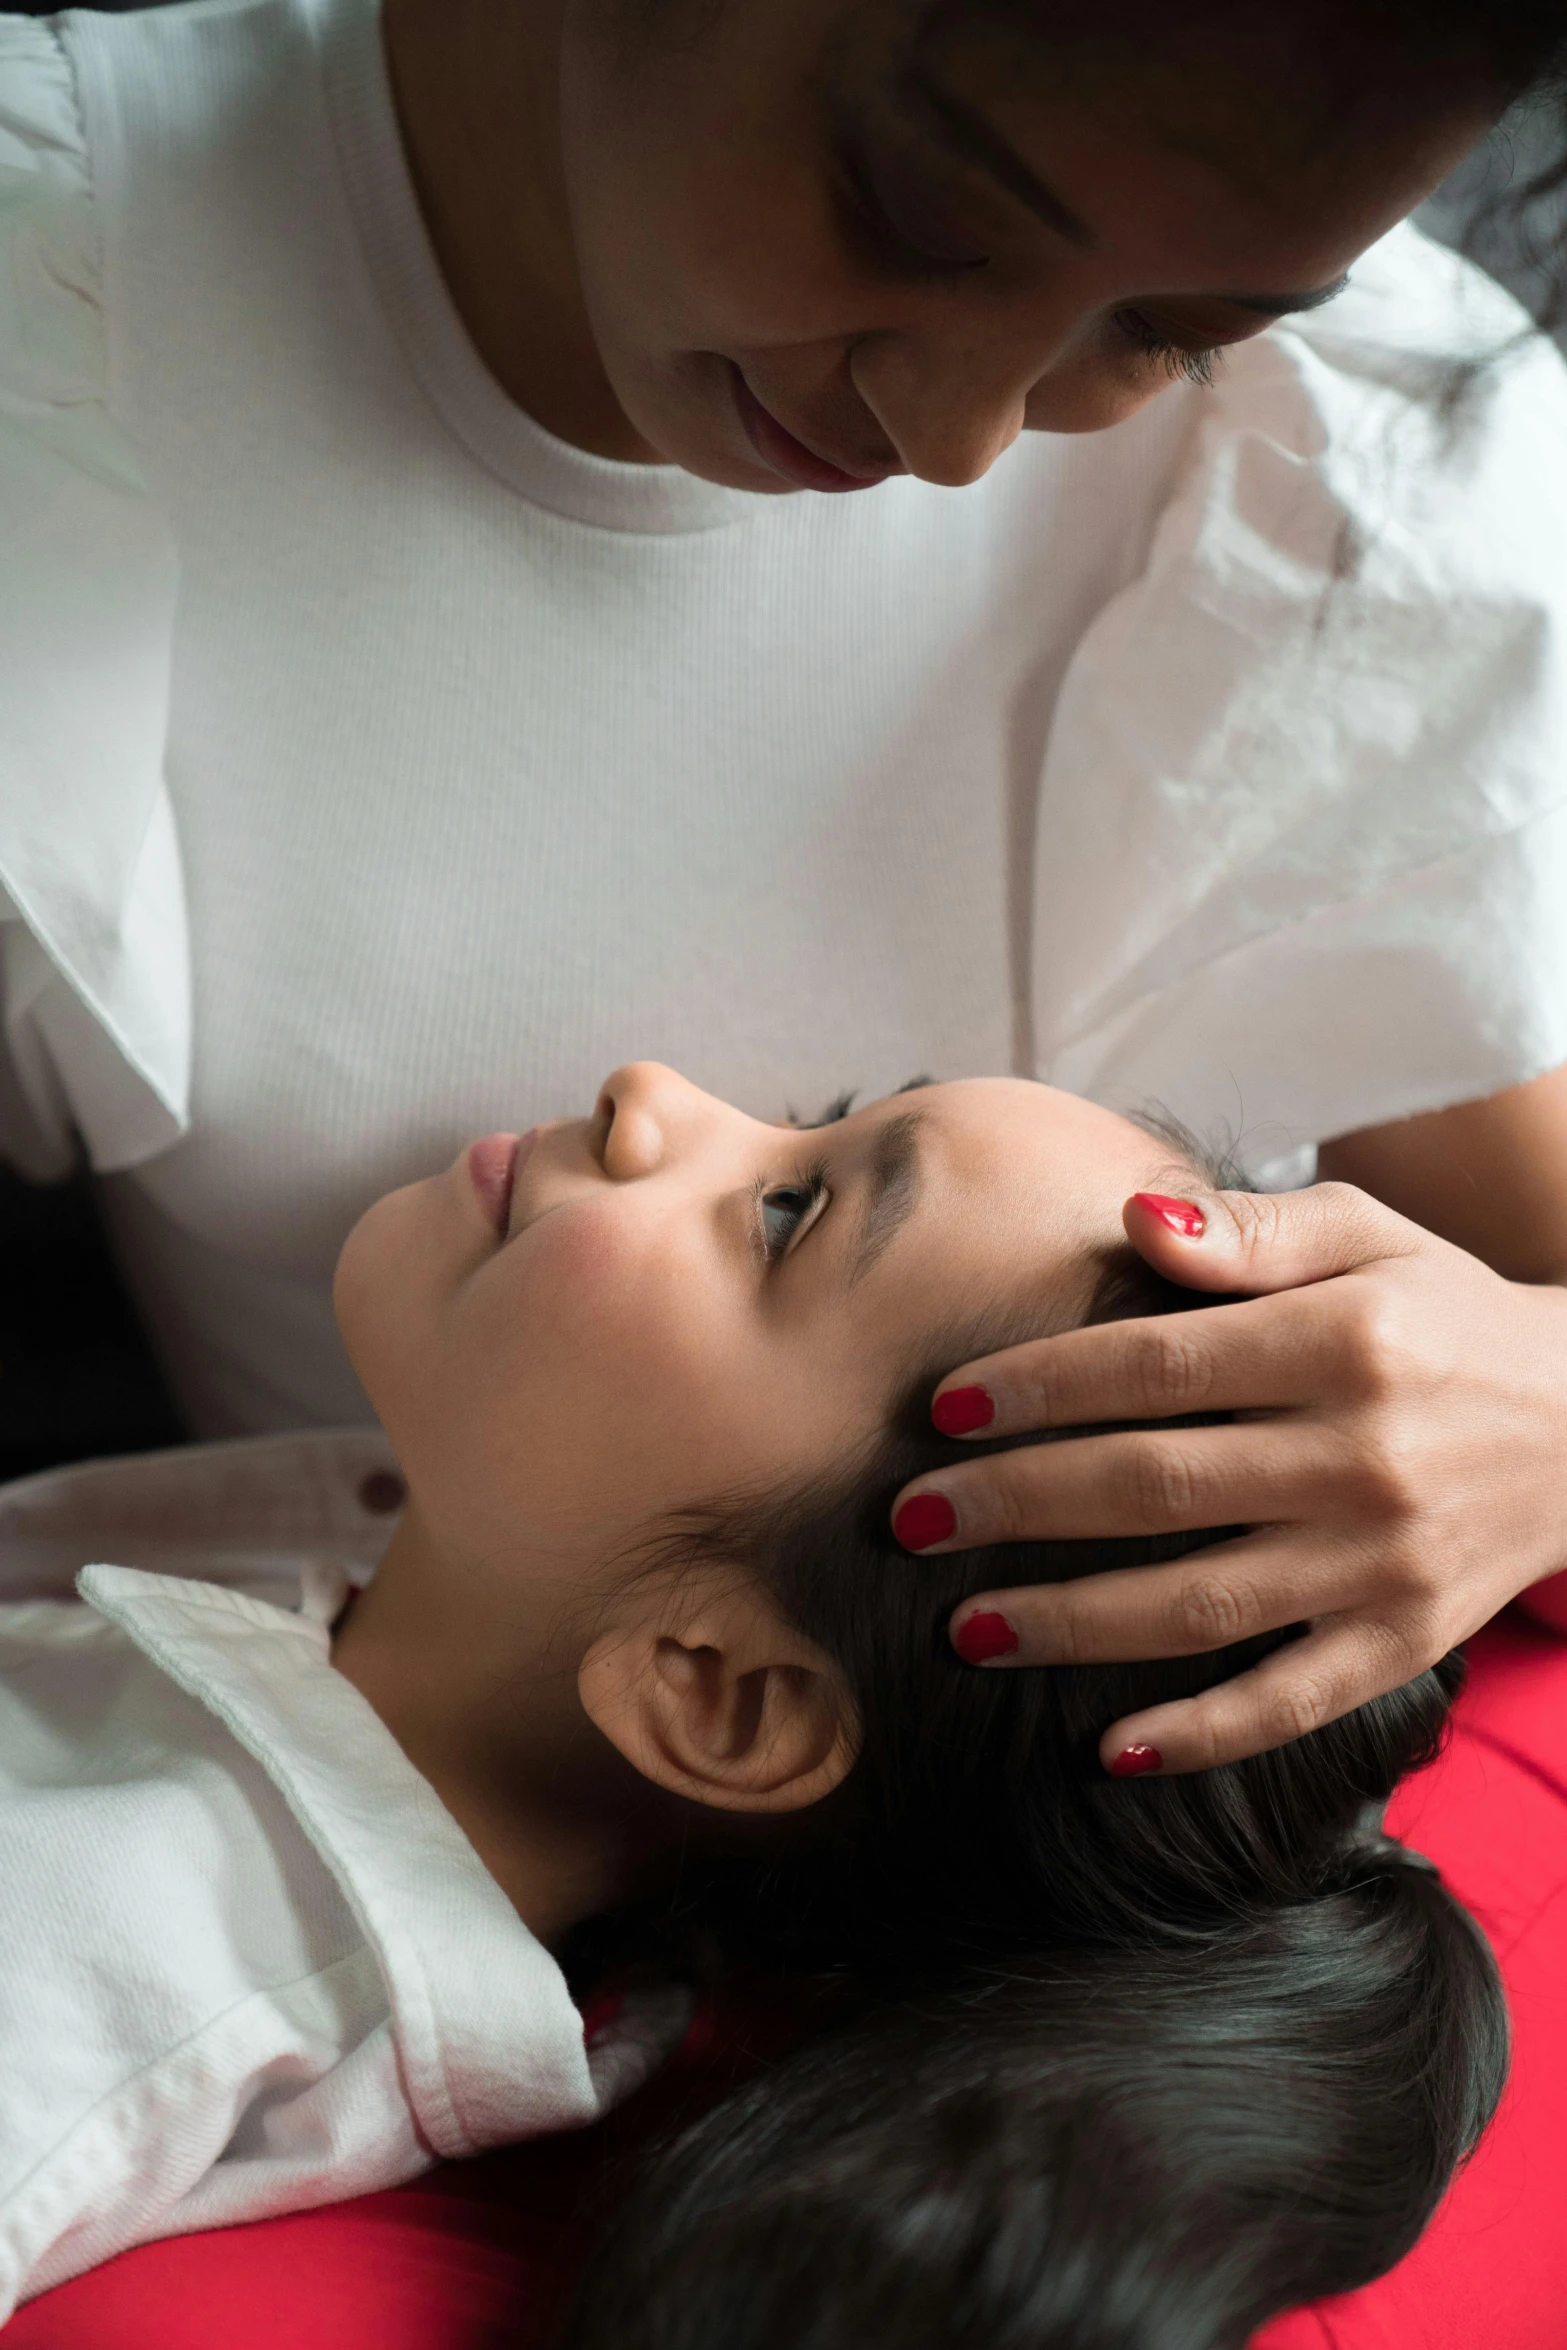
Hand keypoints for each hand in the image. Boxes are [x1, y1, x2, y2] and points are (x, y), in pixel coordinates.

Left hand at [891, 1182, 1566, 1773]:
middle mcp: (1363, 1458)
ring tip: (967, 1630)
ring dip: (1072, 1623)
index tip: (944, 1411)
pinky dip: (1201, 1734)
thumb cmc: (1445, 1312)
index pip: (1153, 1368)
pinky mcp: (1407, 1643)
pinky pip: (1291, 1702)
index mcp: (1345, 1343)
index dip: (1038, 1389)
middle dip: (1014, 1506)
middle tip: (911, 1520)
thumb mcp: (1368, 1233)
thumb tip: (1136, 1216)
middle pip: (1152, 1488)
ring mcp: (1385, 1565)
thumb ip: (1249, 1230)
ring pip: (1199, 1605)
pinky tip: (1108, 1750)